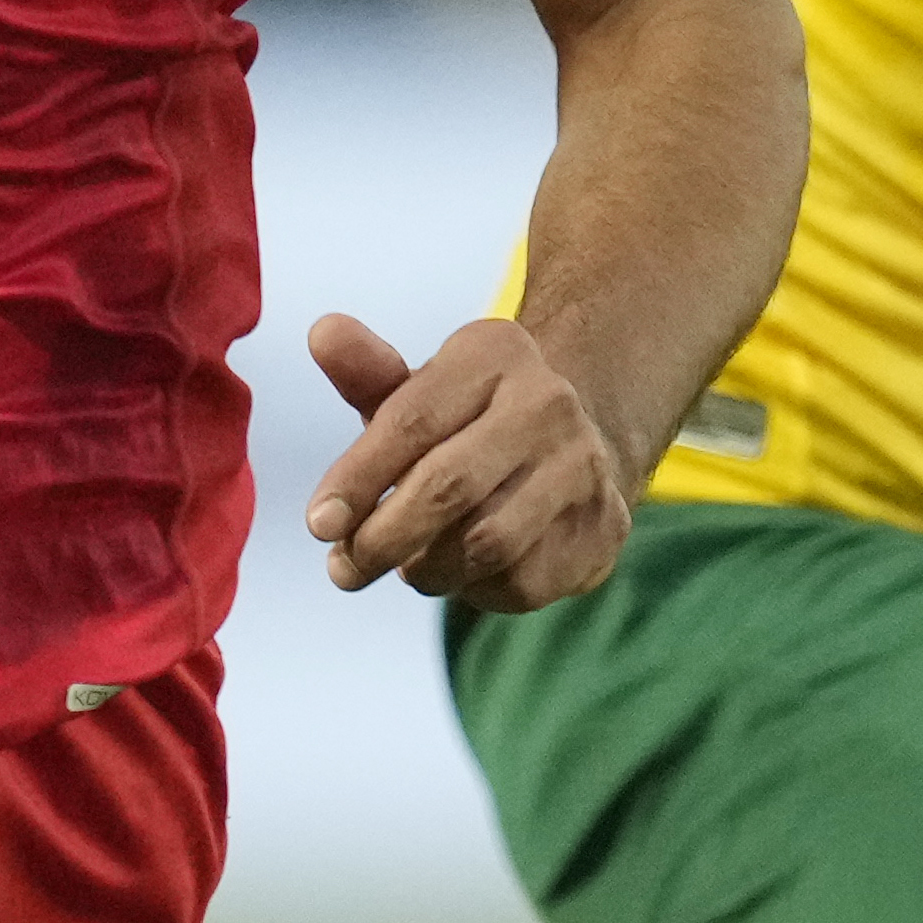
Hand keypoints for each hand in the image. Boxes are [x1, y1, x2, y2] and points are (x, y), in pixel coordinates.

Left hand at [301, 313, 634, 610]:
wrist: (580, 443)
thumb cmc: (473, 422)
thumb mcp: (421, 390)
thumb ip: (368, 373)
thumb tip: (321, 333)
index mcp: (494, 354)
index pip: (412, 422)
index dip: (358, 479)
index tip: (320, 524)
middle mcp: (548, 404)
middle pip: (448, 486)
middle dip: (382, 537)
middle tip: (345, 569)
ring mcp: (583, 468)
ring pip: (483, 543)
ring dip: (426, 568)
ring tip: (405, 565)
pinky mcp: (602, 529)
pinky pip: (518, 580)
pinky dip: (475, 588)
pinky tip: (462, 572)